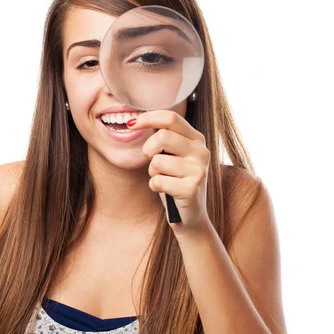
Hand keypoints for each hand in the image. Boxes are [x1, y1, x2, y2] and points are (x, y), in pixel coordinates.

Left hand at [128, 109, 211, 236]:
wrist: (190, 216)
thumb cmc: (176, 182)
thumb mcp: (173, 156)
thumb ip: (164, 138)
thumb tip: (137, 120)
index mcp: (197, 139)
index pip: (171, 118)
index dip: (148, 118)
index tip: (132, 124)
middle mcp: (201, 152)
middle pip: (162, 137)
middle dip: (148, 150)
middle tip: (152, 161)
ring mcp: (198, 170)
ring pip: (157, 161)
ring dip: (153, 172)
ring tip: (164, 179)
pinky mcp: (191, 189)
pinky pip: (158, 181)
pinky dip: (155, 186)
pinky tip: (165, 191)